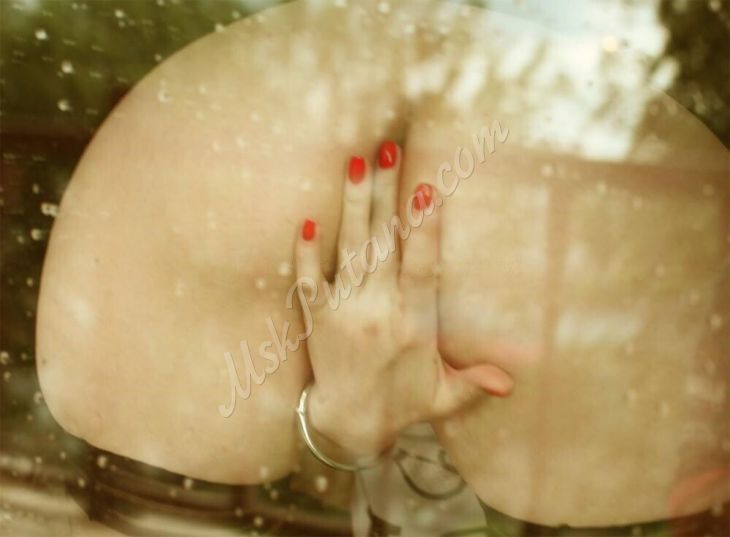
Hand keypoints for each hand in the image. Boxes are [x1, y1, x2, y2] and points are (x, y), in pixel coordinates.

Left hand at [293, 141, 513, 458]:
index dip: (424, 228)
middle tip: (387, 150)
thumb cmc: (402, 404)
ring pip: (349, 249)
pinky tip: (306, 223)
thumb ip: (475, 382)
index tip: (426, 189)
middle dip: (386, 193)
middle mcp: (377, 310)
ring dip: (352, 205)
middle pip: (383, 242)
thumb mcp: (445, 395)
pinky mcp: (317, 318)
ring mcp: (344, 311)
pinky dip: (306, 253)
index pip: (421, 267)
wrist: (348, 425)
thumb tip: (512, 383)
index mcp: (413, 323)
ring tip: (354, 163)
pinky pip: (308, 280)